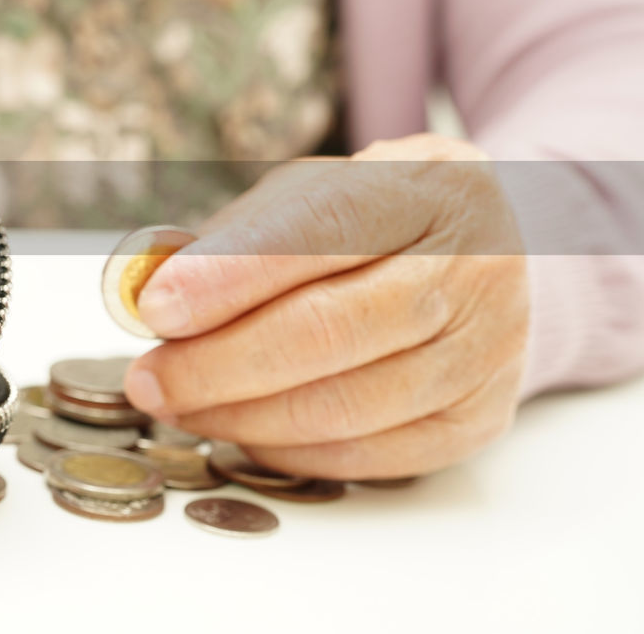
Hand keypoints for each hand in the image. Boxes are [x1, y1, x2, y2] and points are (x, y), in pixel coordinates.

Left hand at [123, 134, 529, 479]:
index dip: (229, 274)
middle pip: (327, 330)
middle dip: (217, 362)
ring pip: (342, 405)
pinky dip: (285, 449)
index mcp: (428, 188)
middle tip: (148, 377)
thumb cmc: (376, 221)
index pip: (321, 230)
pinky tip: (238, 428)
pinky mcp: (475, 420)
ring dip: (239, 415)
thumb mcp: (314, 194)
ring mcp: (485, 352)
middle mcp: (472, 269)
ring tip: (177, 404)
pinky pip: (364, 455)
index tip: (154, 307)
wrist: (495, 257)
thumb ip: (238, 237)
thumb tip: (152, 297)